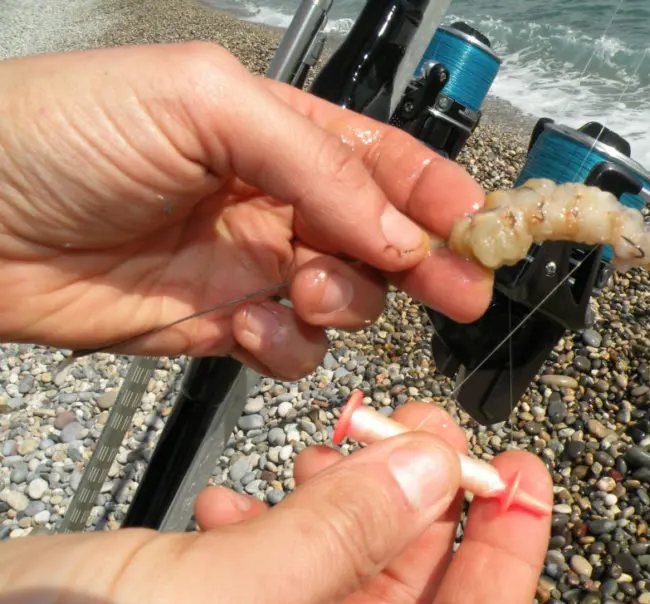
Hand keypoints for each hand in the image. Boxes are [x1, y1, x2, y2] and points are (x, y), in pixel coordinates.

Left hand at [0, 43, 492, 377]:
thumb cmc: (63, 132)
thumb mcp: (201, 103)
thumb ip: (312, 158)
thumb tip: (398, 226)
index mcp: (277, 132)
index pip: (381, 161)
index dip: (438, 192)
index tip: (482, 227)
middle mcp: (274, 199)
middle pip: (379, 236)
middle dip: (425, 263)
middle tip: (460, 292)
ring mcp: (250, 265)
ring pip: (342, 299)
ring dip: (343, 304)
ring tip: (307, 292)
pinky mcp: (218, 325)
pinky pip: (287, 349)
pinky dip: (287, 349)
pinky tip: (253, 332)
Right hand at [0, 401, 551, 603]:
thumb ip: (335, 542)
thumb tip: (433, 471)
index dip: (507, 559)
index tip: (525, 478)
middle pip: (407, 598)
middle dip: (420, 501)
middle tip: (428, 426)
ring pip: (336, 574)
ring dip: (341, 504)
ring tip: (332, 446)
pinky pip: (269, 575)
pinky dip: (268, 526)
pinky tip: (241, 497)